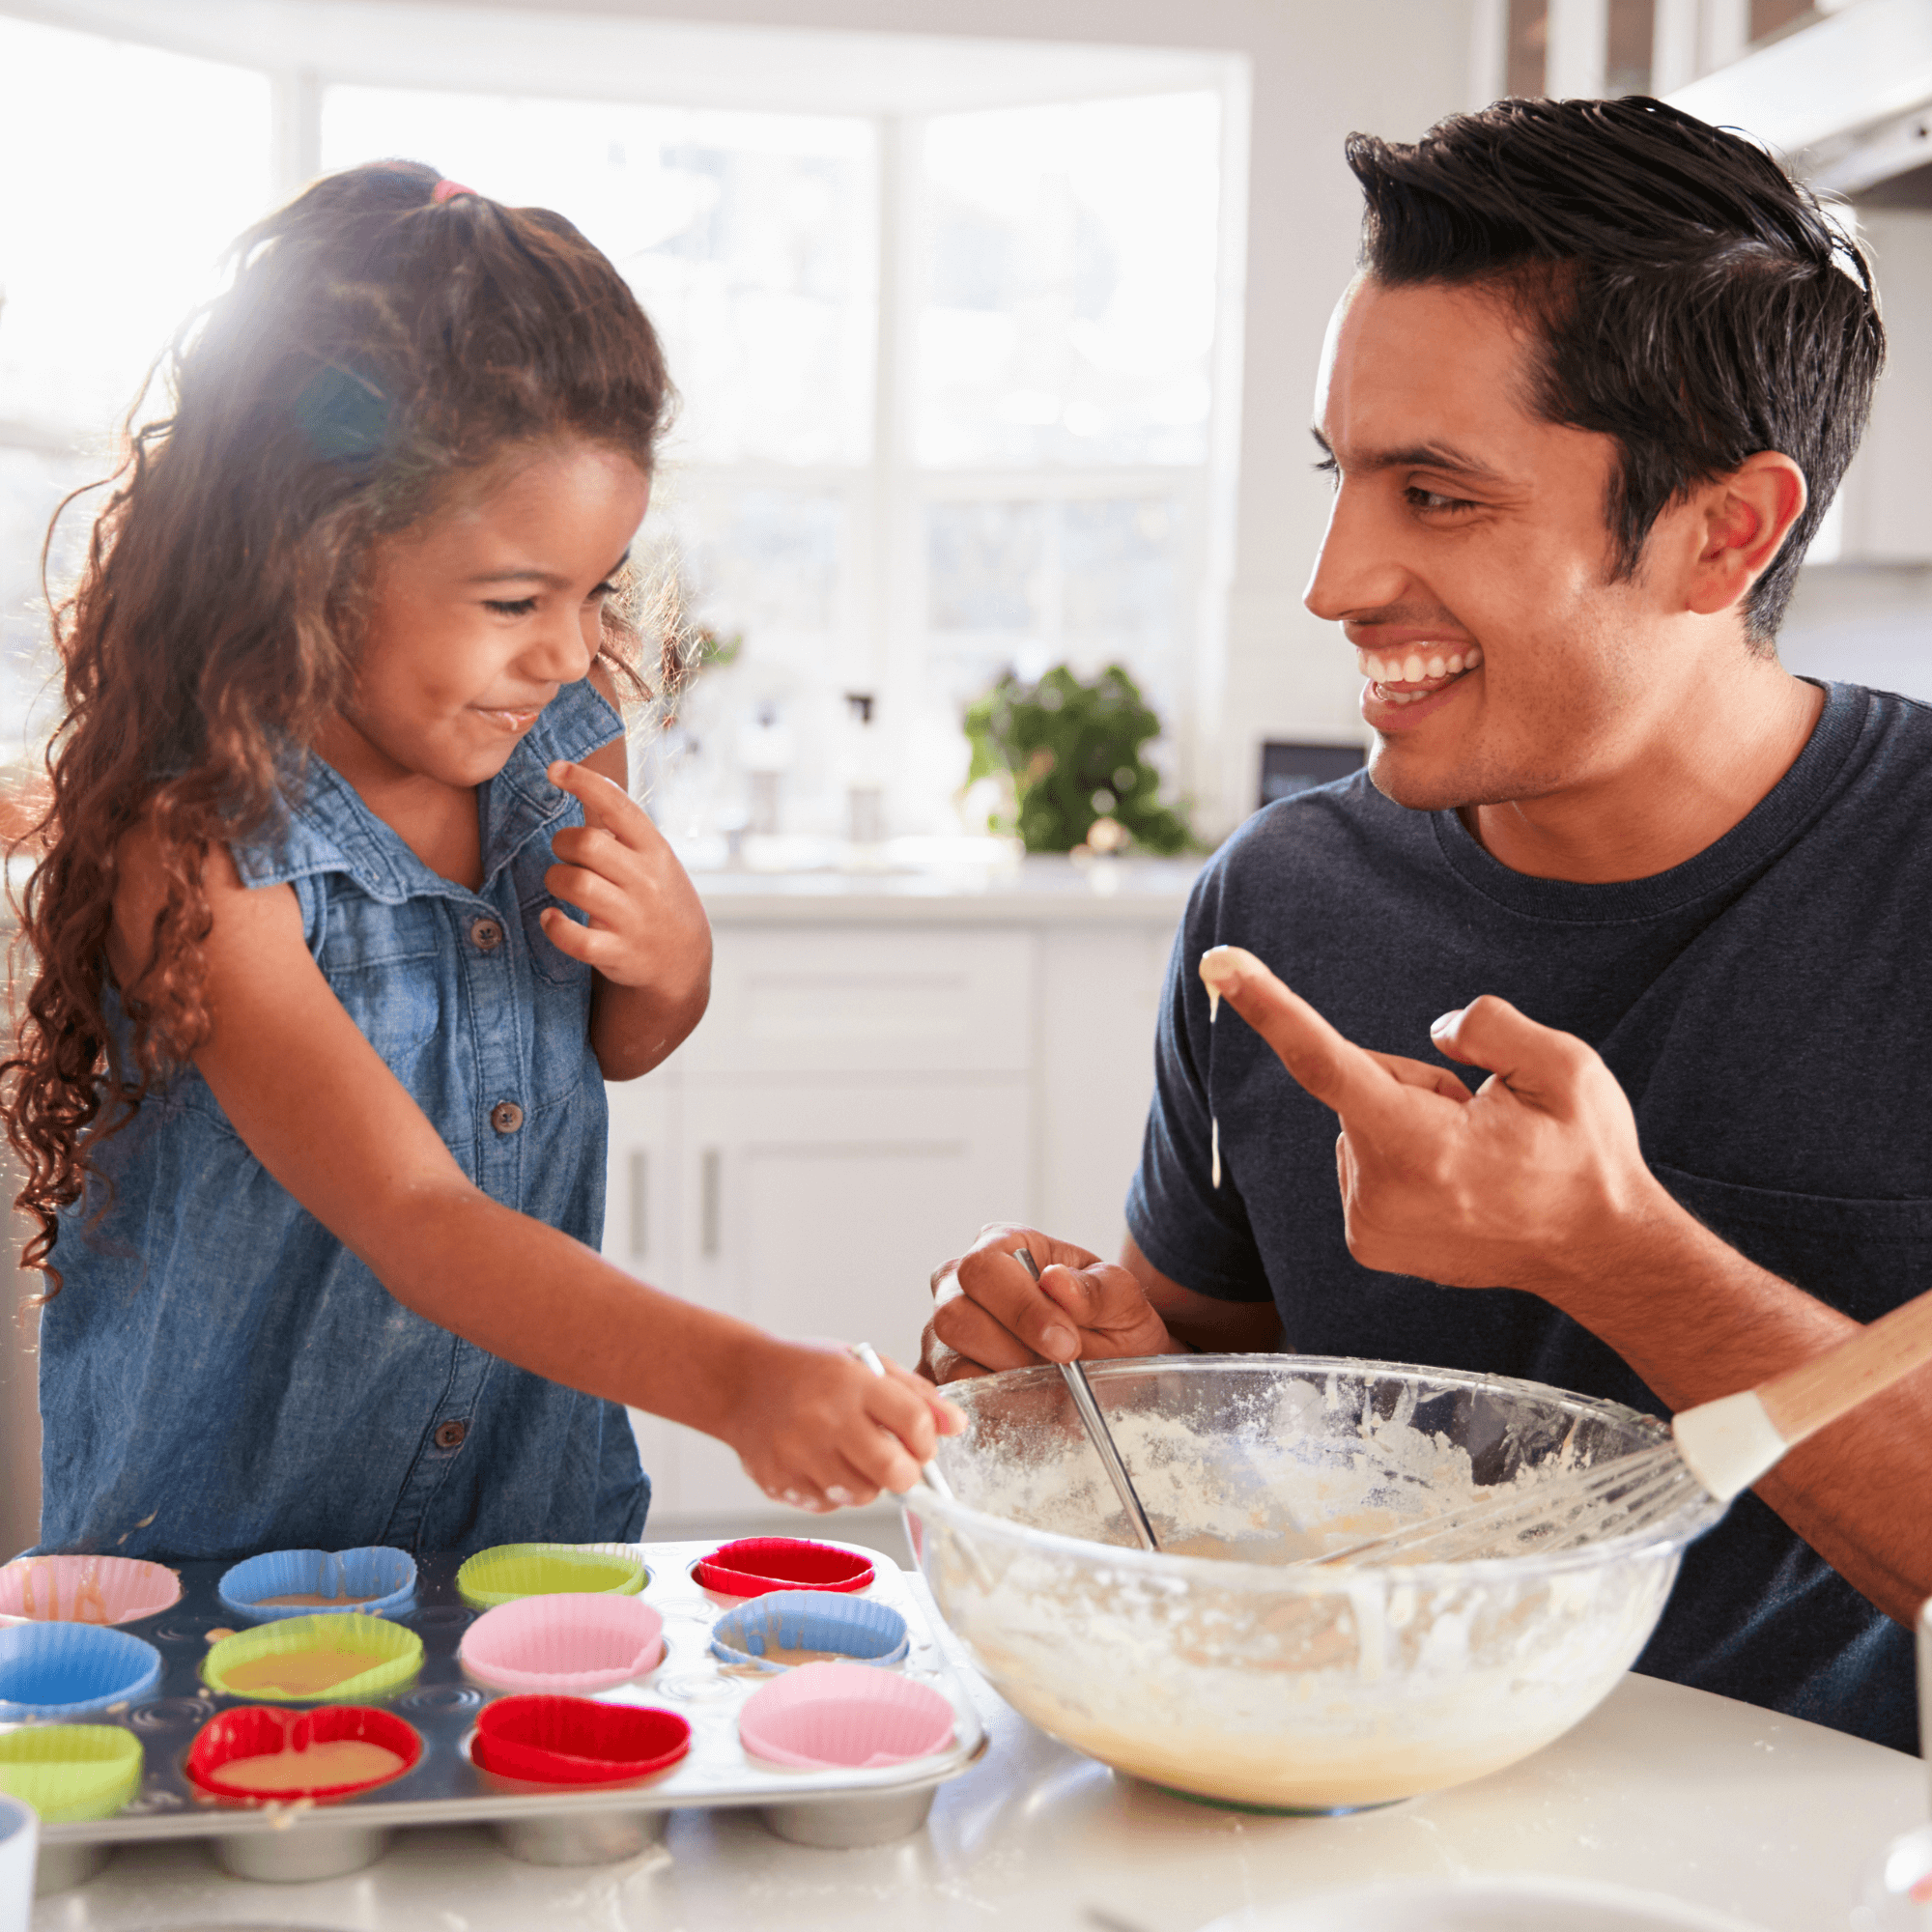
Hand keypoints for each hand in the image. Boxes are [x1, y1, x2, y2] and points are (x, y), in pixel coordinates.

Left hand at [543, 760, 708, 997]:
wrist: (684, 959)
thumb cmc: (659, 896)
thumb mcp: (653, 857)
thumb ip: (619, 825)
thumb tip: (580, 778)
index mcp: (654, 850)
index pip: (618, 805)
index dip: (584, 783)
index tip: (555, 769)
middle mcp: (646, 881)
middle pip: (587, 844)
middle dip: (562, 843)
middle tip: (564, 852)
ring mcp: (632, 918)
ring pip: (576, 885)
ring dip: (555, 879)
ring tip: (560, 883)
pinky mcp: (617, 952)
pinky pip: (575, 938)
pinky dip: (554, 925)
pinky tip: (551, 918)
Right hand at [724, 1339, 963, 1511]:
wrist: (739, 1382)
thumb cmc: (808, 1370)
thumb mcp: (863, 1363)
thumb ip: (915, 1394)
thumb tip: (957, 1426)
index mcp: (851, 1382)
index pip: (915, 1423)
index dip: (928, 1439)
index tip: (921, 1439)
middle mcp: (825, 1419)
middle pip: (894, 1471)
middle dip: (908, 1471)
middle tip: (898, 1459)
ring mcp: (798, 1455)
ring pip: (864, 1494)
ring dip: (870, 1481)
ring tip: (853, 1453)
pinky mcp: (779, 1483)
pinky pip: (830, 1504)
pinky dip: (836, 1490)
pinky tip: (822, 1462)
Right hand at [921, 1222, 1178, 1381]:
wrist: (1111, 1361)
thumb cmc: (1111, 1320)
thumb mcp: (1125, 1301)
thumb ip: (1099, 1288)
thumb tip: (1055, 1281)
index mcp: (1002, 1245)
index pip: (983, 1268)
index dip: (1021, 1309)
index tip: (1067, 1344)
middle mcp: (959, 1284)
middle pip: (953, 1314)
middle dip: (1012, 1349)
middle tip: (1059, 1367)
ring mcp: (944, 1332)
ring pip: (948, 1362)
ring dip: (1005, 1381)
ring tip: (1047, 1382)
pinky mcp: (942, 1376)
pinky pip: (952, 1397)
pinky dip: (992, 1405)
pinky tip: (1028, 1401)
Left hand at [1197, 945, 1670, 1305]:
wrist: (1598, 1255)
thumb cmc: (1586, 1158)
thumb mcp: (1567, 1069)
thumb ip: (1492, 1027)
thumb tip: (1434, 1035)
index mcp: (1421, 1146)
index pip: (1323, 1061)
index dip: (1269, 1005)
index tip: (1219, 962)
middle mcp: (1379, 1192)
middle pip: (1361, 1085)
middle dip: (1413, 1083)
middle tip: (1485, 1119)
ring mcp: (1367, 1225)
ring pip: (1362, 1125)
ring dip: (1411, 1125)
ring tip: (1480, 1160)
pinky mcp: (1365, 1242)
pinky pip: (1365, 1163)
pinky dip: (1404, 1160)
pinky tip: (1458, 1184)